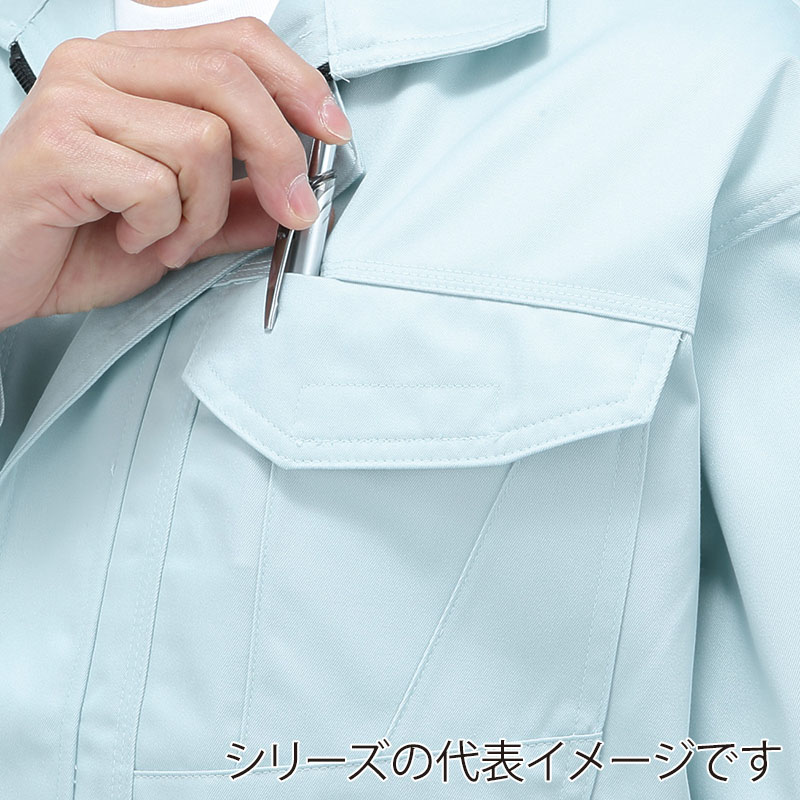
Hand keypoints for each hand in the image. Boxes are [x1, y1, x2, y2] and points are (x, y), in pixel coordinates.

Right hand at [0, 17, 350, 328]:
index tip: (333, 134)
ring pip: (202, 140)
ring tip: (168, 237)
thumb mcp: (181, 224)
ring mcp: (74, 100)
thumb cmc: (79, 239)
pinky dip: (162, 229)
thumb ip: (238, 207)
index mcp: (133, 67)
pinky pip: (156, 184)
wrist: (1, 273)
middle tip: (292, 210)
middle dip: (279, 155)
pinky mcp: (58, 147)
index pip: (235, 41)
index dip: (297, 84)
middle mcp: (101, 66)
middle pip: (230, 79)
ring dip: (203, 211)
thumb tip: (301, 199)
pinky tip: (131, 237)